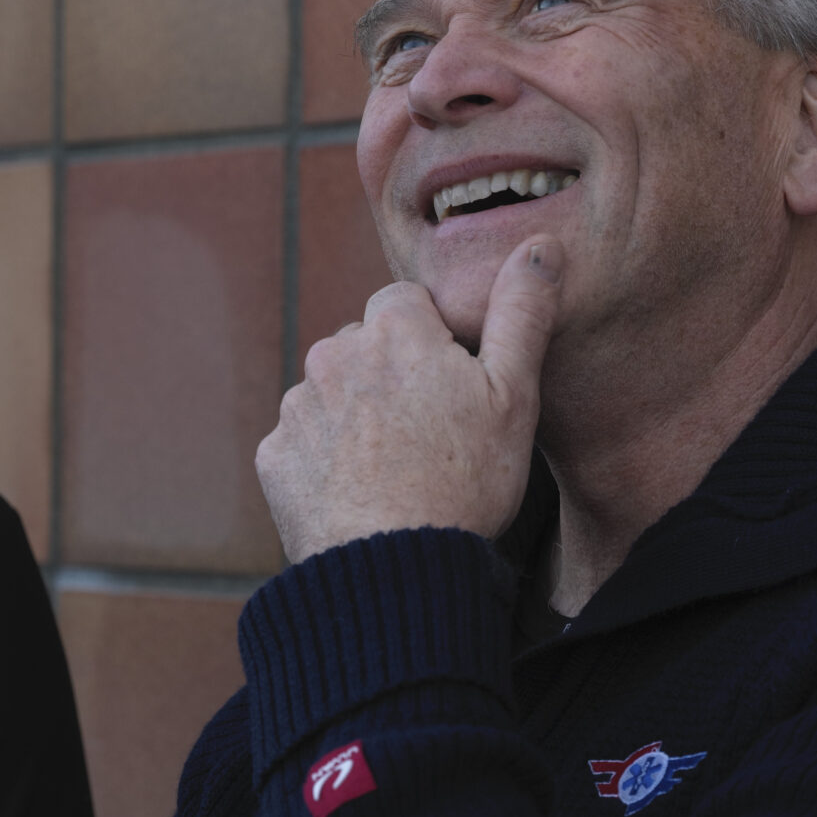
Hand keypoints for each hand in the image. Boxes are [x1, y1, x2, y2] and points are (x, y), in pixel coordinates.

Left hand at [258, 238, 562, 563]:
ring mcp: (297, 406)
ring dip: (356, 417)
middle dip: (390, 375)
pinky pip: (303, 443)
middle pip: (365, 346)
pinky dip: (325, 461)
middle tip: (428, 434)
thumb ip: (522, 314)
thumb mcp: (514, 396)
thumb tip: (542, 247)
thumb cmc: (464, 482)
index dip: (433, 341)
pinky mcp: (274, 456)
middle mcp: (333, 354)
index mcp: (393, 328)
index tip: (452, 387)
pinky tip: (360, 493)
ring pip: (332, 394)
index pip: (407, 302)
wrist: (392, 569)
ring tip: (395, 469)